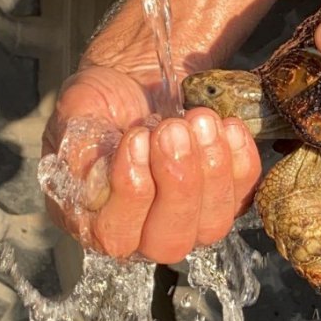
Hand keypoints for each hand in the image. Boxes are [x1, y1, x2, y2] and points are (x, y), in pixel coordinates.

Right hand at [43, 65, 260, 262]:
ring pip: (212, 224)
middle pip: (170, 240)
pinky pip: (243, 194)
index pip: (115, 235)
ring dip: (212, 170)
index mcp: (94, 220)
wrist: (140, 81)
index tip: (136, 138)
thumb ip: (77, 145)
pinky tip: (228, 126)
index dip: (131, 192)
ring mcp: (191, 220)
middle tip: (174, 129)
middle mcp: (144, 232)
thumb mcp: (76, 113)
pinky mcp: (226, 198)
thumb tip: (95, 173)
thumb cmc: (104, 103)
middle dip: (178, 183)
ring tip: (201, 121)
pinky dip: (241, 161)